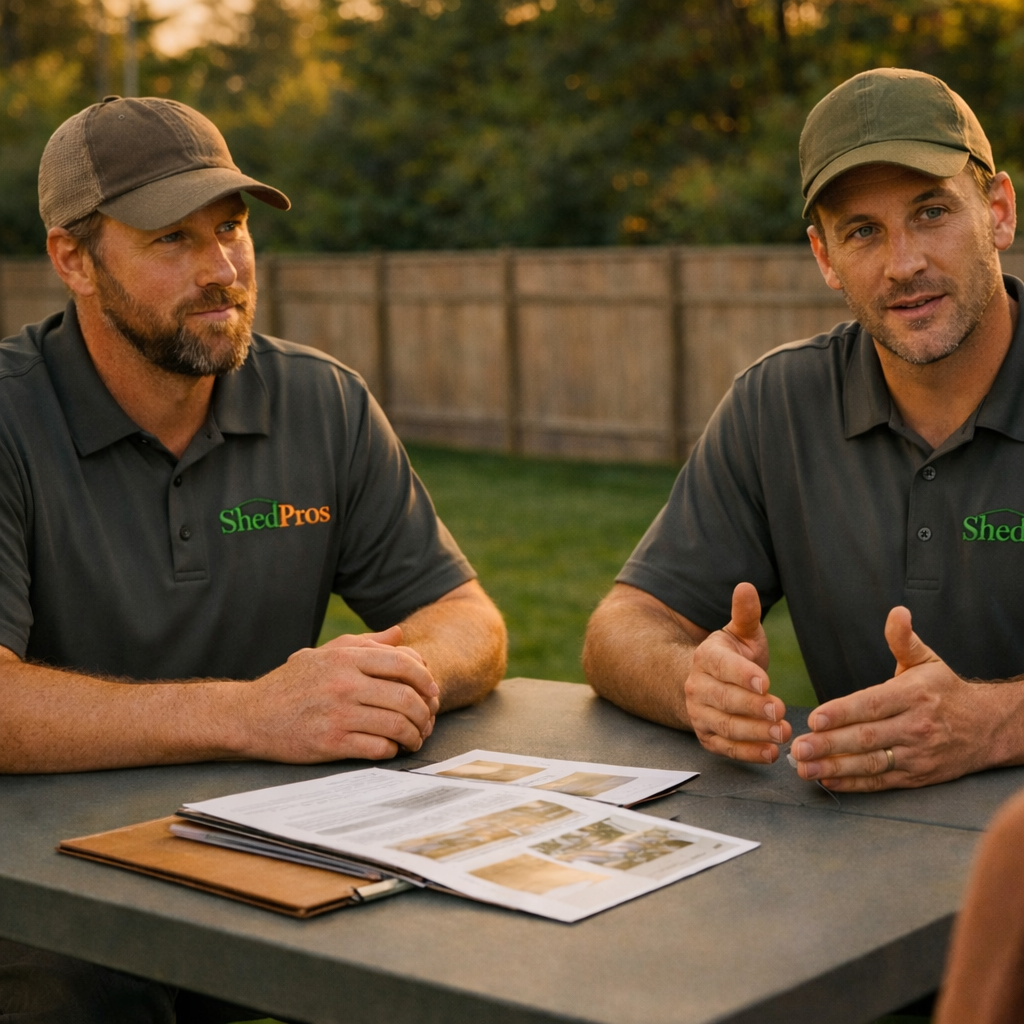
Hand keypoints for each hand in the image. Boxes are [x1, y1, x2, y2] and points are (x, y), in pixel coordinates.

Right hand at [240, 625, 439, 762]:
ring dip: (414, 735)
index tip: (432, 692)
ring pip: (397, 724)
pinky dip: (392, 750)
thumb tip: (399, 634)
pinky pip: (378, 747)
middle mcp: (344, 683)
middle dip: (425, 712)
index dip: (426, 679)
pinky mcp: (331, 743)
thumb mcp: (324, 653)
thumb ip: (364, 643)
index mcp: (345, 658)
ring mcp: (338, 714)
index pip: (403, 663)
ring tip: (415, 738)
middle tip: (428, 720)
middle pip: (406, 697)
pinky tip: (391, 748)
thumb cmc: (291, 683)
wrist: (251, 716)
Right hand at [684, 582, 789, 762]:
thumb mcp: (741, 634)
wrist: (707, 684)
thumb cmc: (733, 657)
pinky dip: (748, 753)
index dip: (742, 675)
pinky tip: (770, 753)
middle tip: (780, 712)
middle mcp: (696, 686)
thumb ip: (746, 614)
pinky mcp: (707, 737)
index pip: (721, 666)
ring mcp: (699, 713)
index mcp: (706, 656)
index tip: (766, 683)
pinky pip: (725, 748)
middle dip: (753, 708)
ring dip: (754, 733)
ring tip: (782, 734)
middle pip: (723, 699)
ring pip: (725, 726)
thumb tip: (746, 586)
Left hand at [791, 606, 991, 790]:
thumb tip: (897, 612)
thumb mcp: (927, 660)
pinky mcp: (917, 777)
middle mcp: (915, 726)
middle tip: (799, 748)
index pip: (872, 705)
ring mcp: (917, 754)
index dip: (842, 712)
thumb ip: (903, 639)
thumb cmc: (946, 690)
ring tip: (805, 768)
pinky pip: (881, 782)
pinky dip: (854, 783)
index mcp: (913, 695)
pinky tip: (828, 780)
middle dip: (829, 744)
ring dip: (835, 767)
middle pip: (867, 737)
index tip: (814, 718)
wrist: (987, 727)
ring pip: (871, 763)